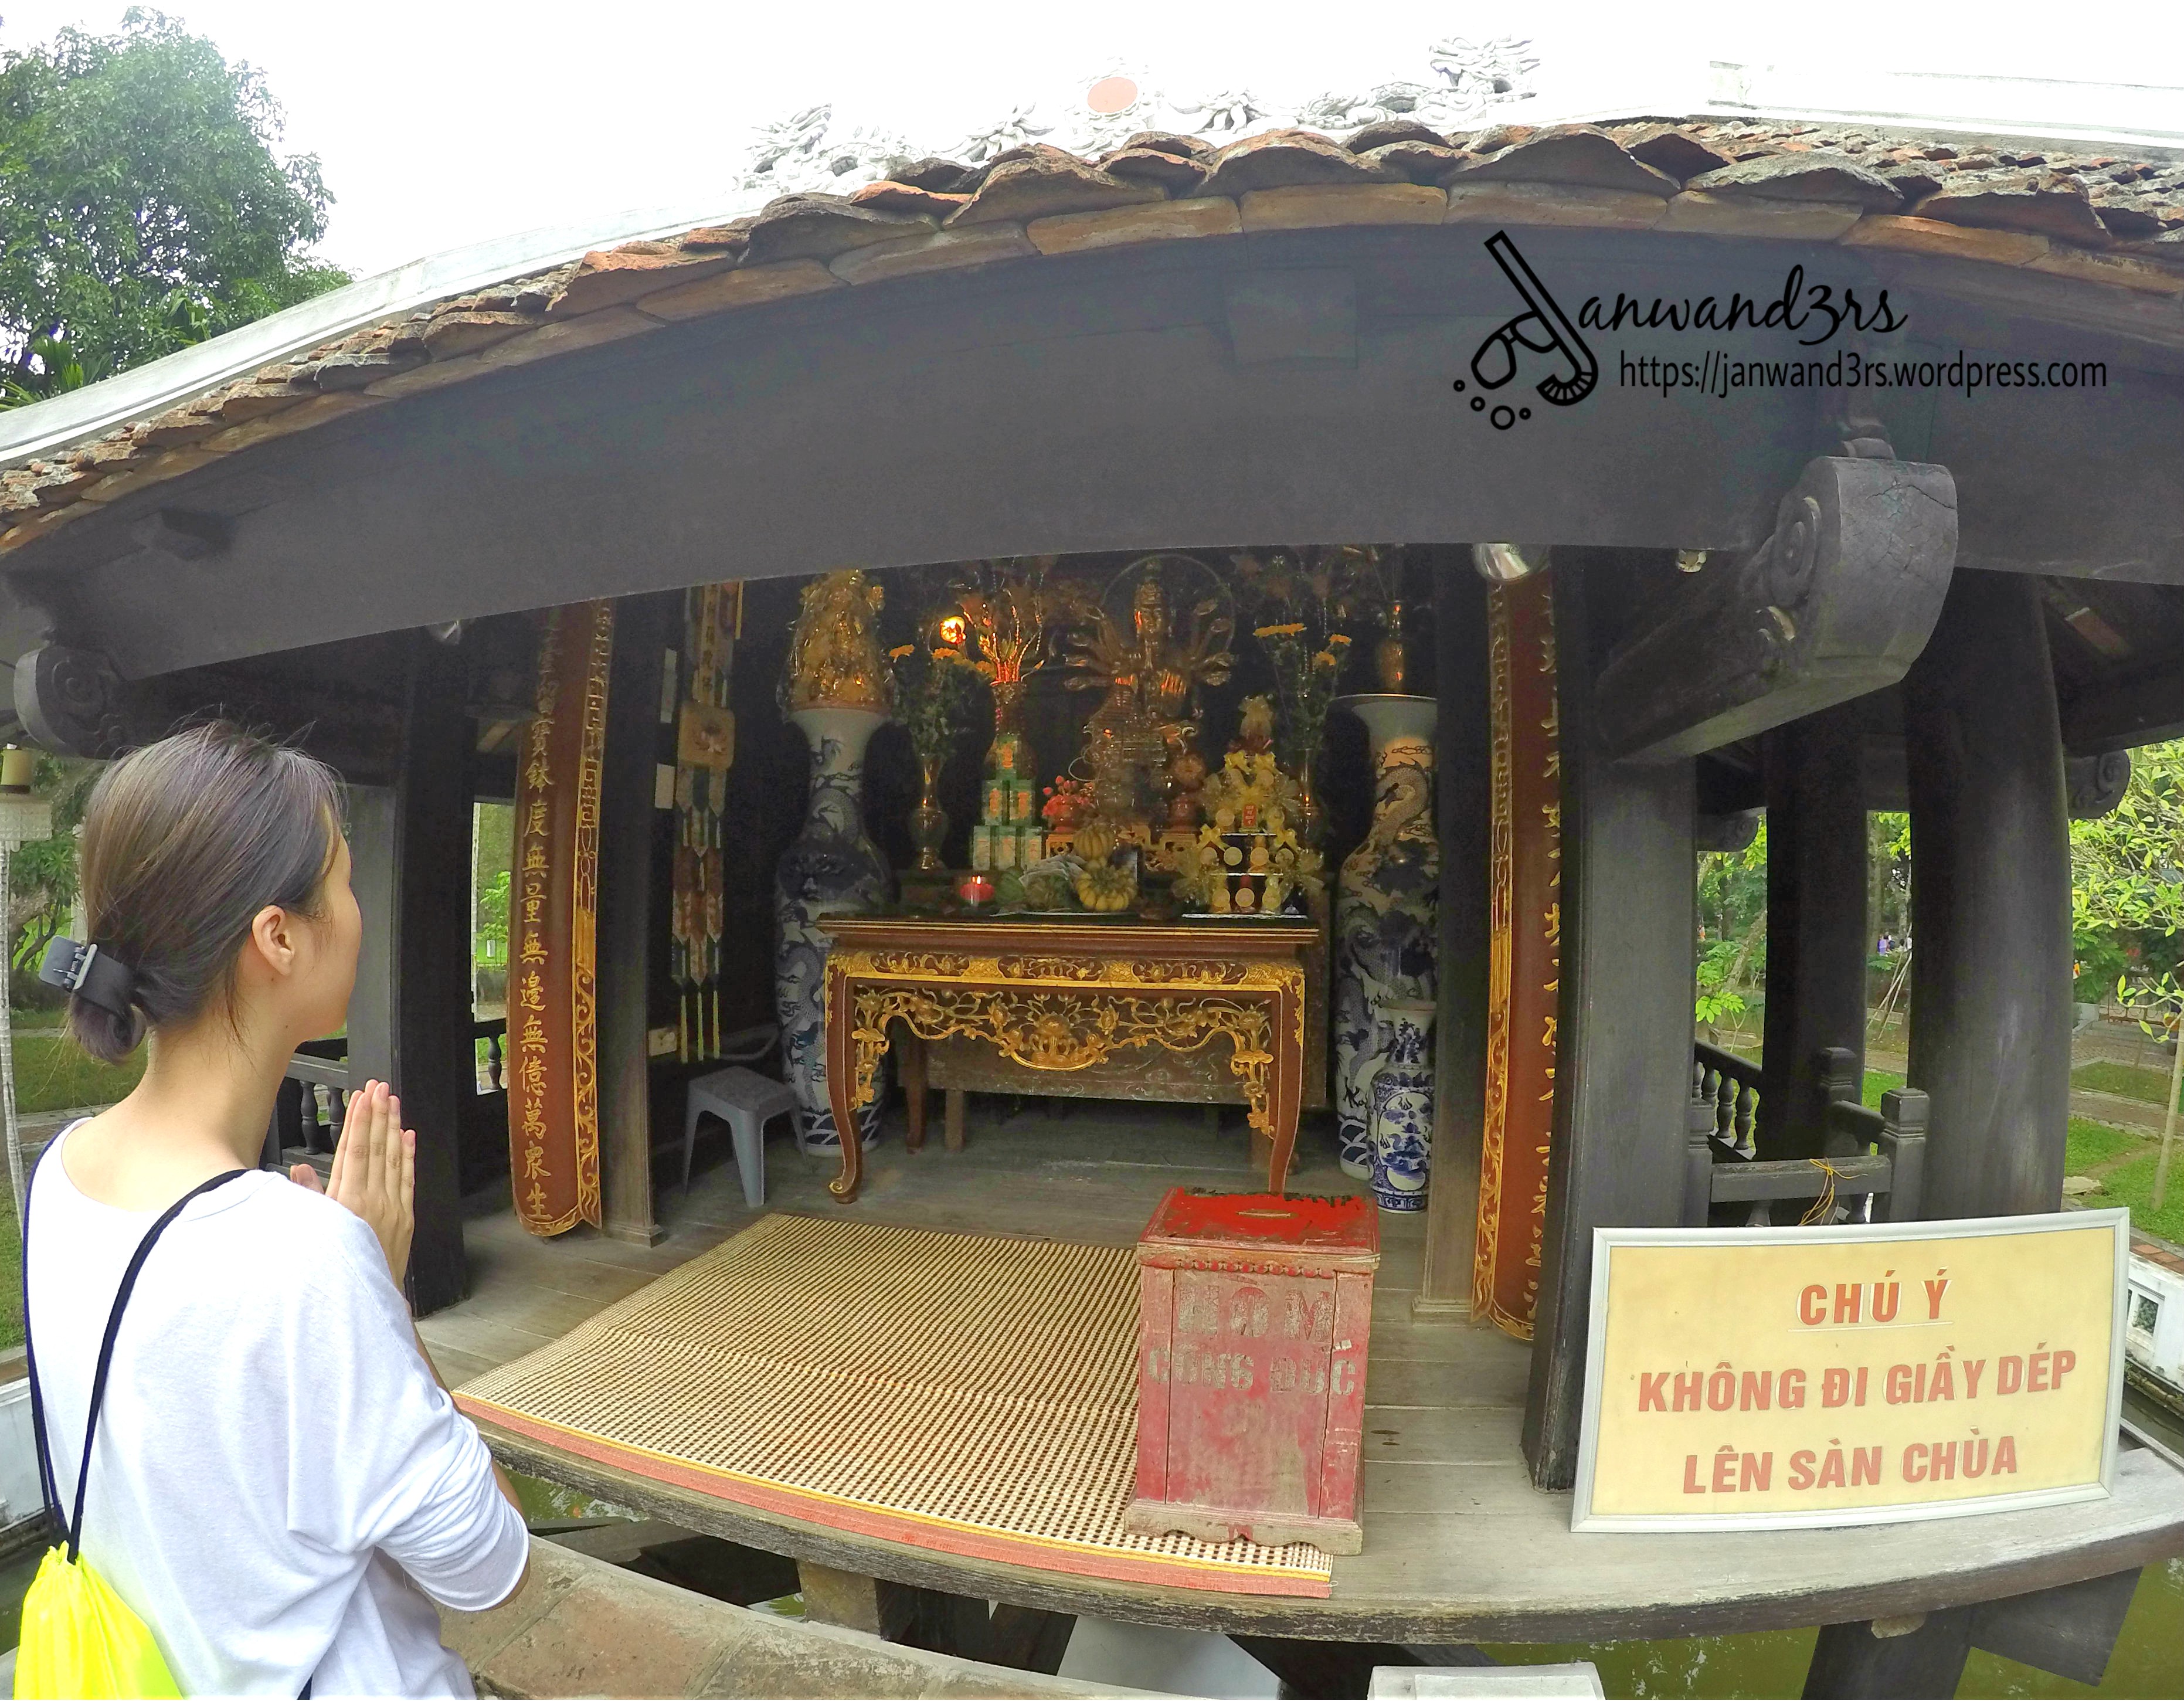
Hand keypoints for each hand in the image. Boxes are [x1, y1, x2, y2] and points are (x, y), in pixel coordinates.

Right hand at [305, 1079, 415, 1287]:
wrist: (365, 1299)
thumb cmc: (333, 1265)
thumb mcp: (313, 1231)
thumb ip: (308, 1197)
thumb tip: (298, 1168)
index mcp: (348, 1199)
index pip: (355, 1150)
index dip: (359, 1120)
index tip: (362, 1097)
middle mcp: (374, 1199)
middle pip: (377, 1147)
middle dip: (378, 1114)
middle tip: (380, 1087)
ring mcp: (394, 1206)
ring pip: (394, 1157)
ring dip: (394, 1126)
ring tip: (393, 1101)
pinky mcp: (406, 1216)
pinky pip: (408, 1178)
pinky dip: (408, 1155)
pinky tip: (409, 1135)